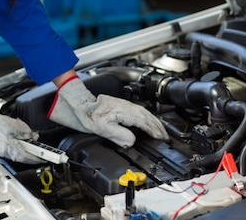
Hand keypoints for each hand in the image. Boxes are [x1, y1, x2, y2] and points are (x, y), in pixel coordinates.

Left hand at [48, 77, 168, 146]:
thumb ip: (119, 136)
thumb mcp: (103, 129)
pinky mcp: (121, 104)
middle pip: (147, 116)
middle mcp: (126, 107)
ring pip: (144, 113)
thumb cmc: (89, 115)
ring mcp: (124, 104)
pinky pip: (139, 111)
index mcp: (123, 112)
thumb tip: (132, 141)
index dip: (153, 130)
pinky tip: (148, 121)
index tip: (160, 137)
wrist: (80, 104)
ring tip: (160, 130)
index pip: (143, 122)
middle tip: (165, 136)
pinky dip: (147, 117)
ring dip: (154, 122)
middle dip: (157, 126)